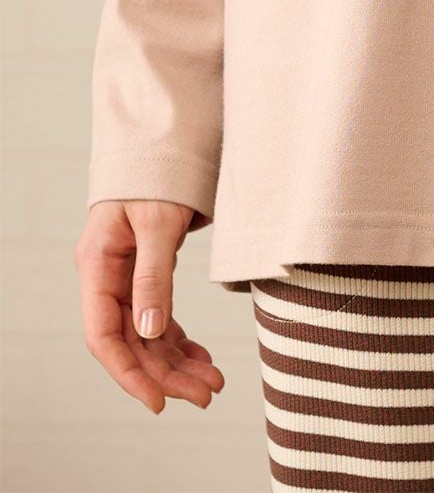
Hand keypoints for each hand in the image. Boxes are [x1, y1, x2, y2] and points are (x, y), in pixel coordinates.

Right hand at [73, 200, 224, 414]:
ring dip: (177, 362)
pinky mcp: (147, 278)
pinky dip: (179, 341)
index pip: (103, 335)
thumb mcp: (156, 225)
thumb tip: (149, 331)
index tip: (160, 402)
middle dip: (166, 373)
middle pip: (131, 342)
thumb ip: (152, 275)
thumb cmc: (155, 180)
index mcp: (97, 265)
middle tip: (206, 394)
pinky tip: (200, 356)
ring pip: (148, 335)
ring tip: (212, 381)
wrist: (164, 154)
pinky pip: (159, 319)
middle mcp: (108, 278)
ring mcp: (127, 280)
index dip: (129, 373)